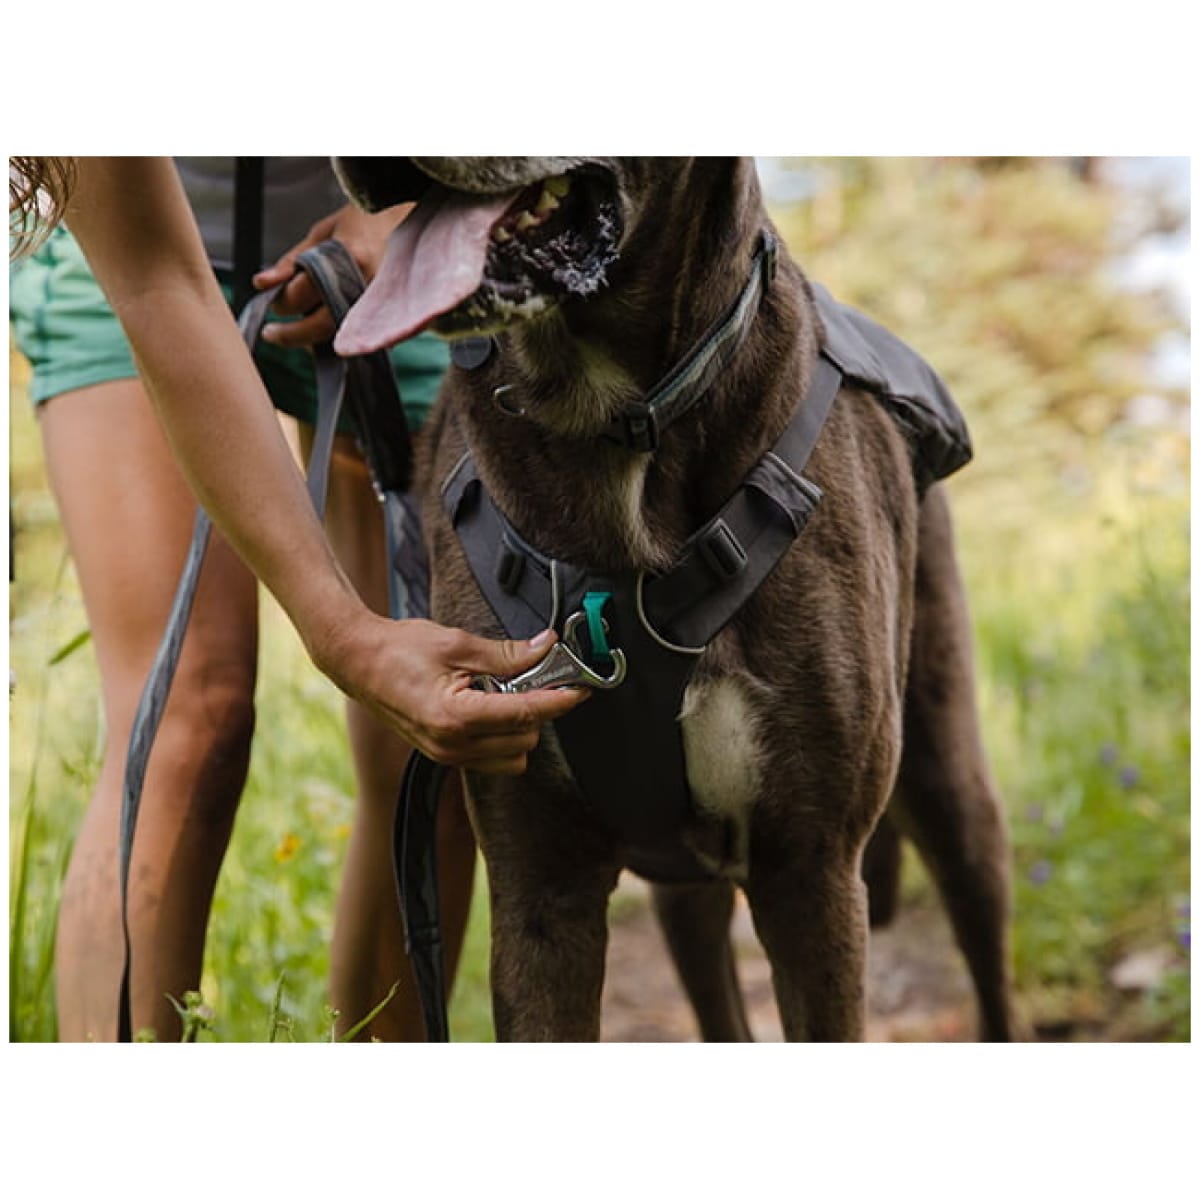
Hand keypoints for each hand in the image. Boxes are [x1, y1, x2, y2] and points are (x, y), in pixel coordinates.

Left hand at [254, 203, 410, 348]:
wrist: (406, 224)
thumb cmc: (361, 223)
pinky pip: (352, 336)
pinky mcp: (385, 315)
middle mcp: (365, 284)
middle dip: (291, 334)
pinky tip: (319, 330)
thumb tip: (261, 284)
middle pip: (320, 325)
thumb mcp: (321, 233)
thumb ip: (291, 261)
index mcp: (347, 257)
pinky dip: (331, 337)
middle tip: (271, 333)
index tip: (270, 301)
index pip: (301, 293)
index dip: (280, 301)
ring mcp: (378, 303)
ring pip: (336, 335)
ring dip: (311, 337)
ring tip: (295, 329)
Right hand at [314, 613, 588, 774]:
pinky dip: (502, 736)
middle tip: (533, 677)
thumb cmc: (400, 649)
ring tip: (504, 692)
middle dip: (537, 709)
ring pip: (513, 756)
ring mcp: (447, 755)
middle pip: (525, 738)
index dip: (559, 700)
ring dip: (520, 726)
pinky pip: (492, 758)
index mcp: (456, 717)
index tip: (581, 689)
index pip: (525, 714)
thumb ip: (506, 654)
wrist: (357, 663)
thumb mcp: (458, 644)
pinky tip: (490, 706)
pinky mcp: (444, 756)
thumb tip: (546, 647)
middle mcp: (453, 745)